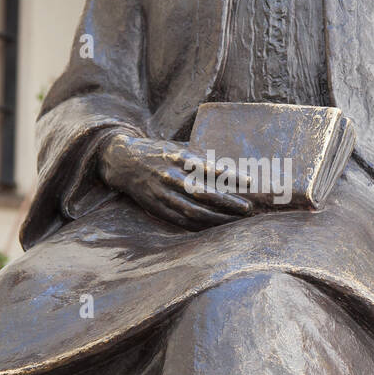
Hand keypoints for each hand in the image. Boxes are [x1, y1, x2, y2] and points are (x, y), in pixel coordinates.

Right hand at [98, 131, 253, 230]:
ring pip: (193, 210)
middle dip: (228, 202)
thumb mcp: (177, 147)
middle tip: (247, 208)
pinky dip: (199, 225)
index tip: (250, 181)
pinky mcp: (157, 207)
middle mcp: (171, 176)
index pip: (209, 168)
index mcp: (178, 157)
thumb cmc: (157, 152)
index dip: (230, 176)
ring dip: (216, 217)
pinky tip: (214, 227)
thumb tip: (228, 163)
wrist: (123, 161)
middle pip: (204, 193)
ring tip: (235, 220)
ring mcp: (162, 193)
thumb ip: (199, 156)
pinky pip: (180, 220)